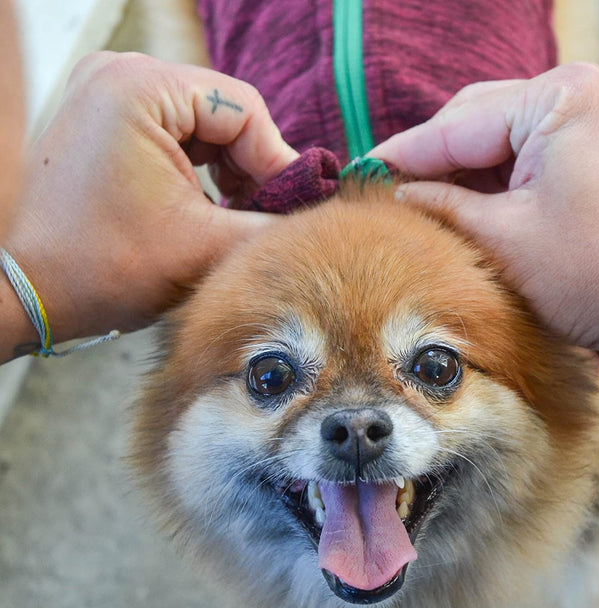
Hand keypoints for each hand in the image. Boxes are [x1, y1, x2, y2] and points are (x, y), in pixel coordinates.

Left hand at [4, 51, 297, 346]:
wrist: (30, 291)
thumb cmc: (103, 268)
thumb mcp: (204, 247)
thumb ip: (273, 227)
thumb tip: (318, 218)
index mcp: (139, 88)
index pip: (244, 110)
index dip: (279, 162)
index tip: (296, 210)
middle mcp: (120, 75)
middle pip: (225, 115)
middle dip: (255, 171)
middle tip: (271, 218)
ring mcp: (110, 96)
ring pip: (206, 128)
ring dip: (233, 174)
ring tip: (241, 220)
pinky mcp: (108, 122)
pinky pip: (179, 137)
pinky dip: (204, 173)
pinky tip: (212, 210)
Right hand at [370, 63, 598, 375]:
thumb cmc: (594, 270)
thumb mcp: (502, 236)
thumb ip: (442, 205)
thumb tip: (397, 194)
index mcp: (558, 98)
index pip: (458, 124)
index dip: (403, 153)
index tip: (360, 173)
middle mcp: (578, 99)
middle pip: (478, 123)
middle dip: (432, 160)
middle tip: (385, 192)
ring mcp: (590, 128)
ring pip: (500, 144)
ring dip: (459, 175)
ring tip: (416, 206)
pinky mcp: (593, 160)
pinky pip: (525, 162)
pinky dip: (491, 186)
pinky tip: (459, 209)